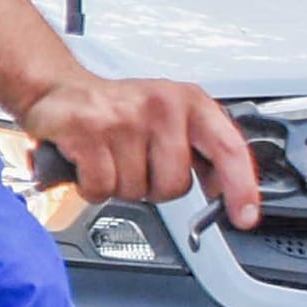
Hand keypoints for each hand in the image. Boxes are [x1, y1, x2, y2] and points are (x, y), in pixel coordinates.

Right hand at [18, 73, 262, 227]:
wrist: (62, 91)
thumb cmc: (120, 111)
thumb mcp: (171, 120)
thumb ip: (201, 152)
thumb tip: (223, 190)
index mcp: (190, 103)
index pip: (228, 148)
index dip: (240, 187)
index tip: (244, 215)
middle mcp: (162, 105)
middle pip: (174, 184)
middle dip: (153, 187)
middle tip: (137, 164)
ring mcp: (123, 117)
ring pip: (134, 190)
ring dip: (119, 185)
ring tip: (110, 158)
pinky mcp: (87, 130)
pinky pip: (101, 188)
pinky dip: (91, 187)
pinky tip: (88, 163)